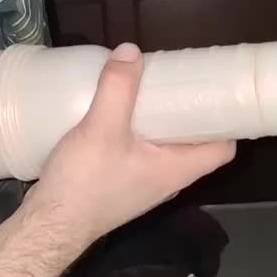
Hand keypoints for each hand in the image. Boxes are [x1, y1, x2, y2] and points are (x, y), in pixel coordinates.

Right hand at [25, 43, 235, 244]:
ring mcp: (144, 183)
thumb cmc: (85, 182)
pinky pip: (141, 152)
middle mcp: (167, 179)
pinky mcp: (121, 183)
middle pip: (194, 143)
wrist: (49, 224)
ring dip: (161, 120)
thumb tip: (131, 51)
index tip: (217, 92)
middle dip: (189, 111)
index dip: (226, 121)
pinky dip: (137, 131)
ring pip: (165, 147)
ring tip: (149, 88)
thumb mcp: (102, 128)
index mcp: (177, 169)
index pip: (223, 149)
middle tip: (179, 79)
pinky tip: (118, 112)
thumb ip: (117, 89)